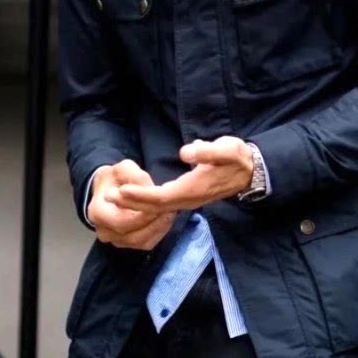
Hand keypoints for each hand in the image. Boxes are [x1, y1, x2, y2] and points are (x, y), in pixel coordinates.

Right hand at [89, 160, 175, 249]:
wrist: (110, 188)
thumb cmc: (116, 177)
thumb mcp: (124, 168)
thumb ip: (136, 177)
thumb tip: (149, 189)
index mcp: (98, 212)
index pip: (121, 221)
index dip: (142, 216)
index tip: (160, 205)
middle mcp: (104, 231)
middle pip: (133, 235)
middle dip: (154, 223)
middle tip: (171, 209)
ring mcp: (115, 240)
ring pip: (141, 242)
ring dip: (159, 229)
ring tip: (171, 213)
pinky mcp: (128, 243)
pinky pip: (146, 243)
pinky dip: (159, 233)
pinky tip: (167, 220)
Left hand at [109, 137, 252, 214]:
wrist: (250, 172)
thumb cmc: (237, 158)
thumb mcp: (227, 149)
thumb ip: (207, 151)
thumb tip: (186, 152)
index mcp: (194, 188)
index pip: (162, 197)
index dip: (141, 195)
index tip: (122, 190)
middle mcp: (189, 198)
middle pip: (155, 206)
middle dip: (131, 203)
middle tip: (108, 196)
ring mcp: (189, 200)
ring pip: (158, 208)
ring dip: (136, 204)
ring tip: (115, 197)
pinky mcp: (188, 197)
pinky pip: (163, 206)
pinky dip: (146, 204)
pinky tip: (134, 200)